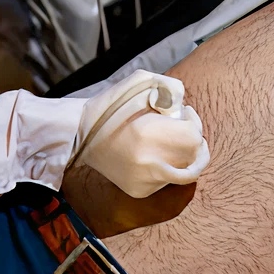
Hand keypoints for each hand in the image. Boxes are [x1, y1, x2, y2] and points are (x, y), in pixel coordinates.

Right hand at [75, 71, 210, 199]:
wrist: (78, 136)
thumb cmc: (111, 105)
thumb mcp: (139, 81)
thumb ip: (168, 87)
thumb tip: (184, 105)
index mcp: (145, 136)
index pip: (192, 137)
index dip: (194, 122)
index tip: (185, 113)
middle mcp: (147, 165)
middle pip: (193, 158)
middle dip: (195, 141)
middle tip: (185, 127)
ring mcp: (143, 182)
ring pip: (184, 172)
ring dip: (184, 155)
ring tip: (169, 139)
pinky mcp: (139, 192)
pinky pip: (168, 181)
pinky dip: (169, 166)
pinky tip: (156, 153)